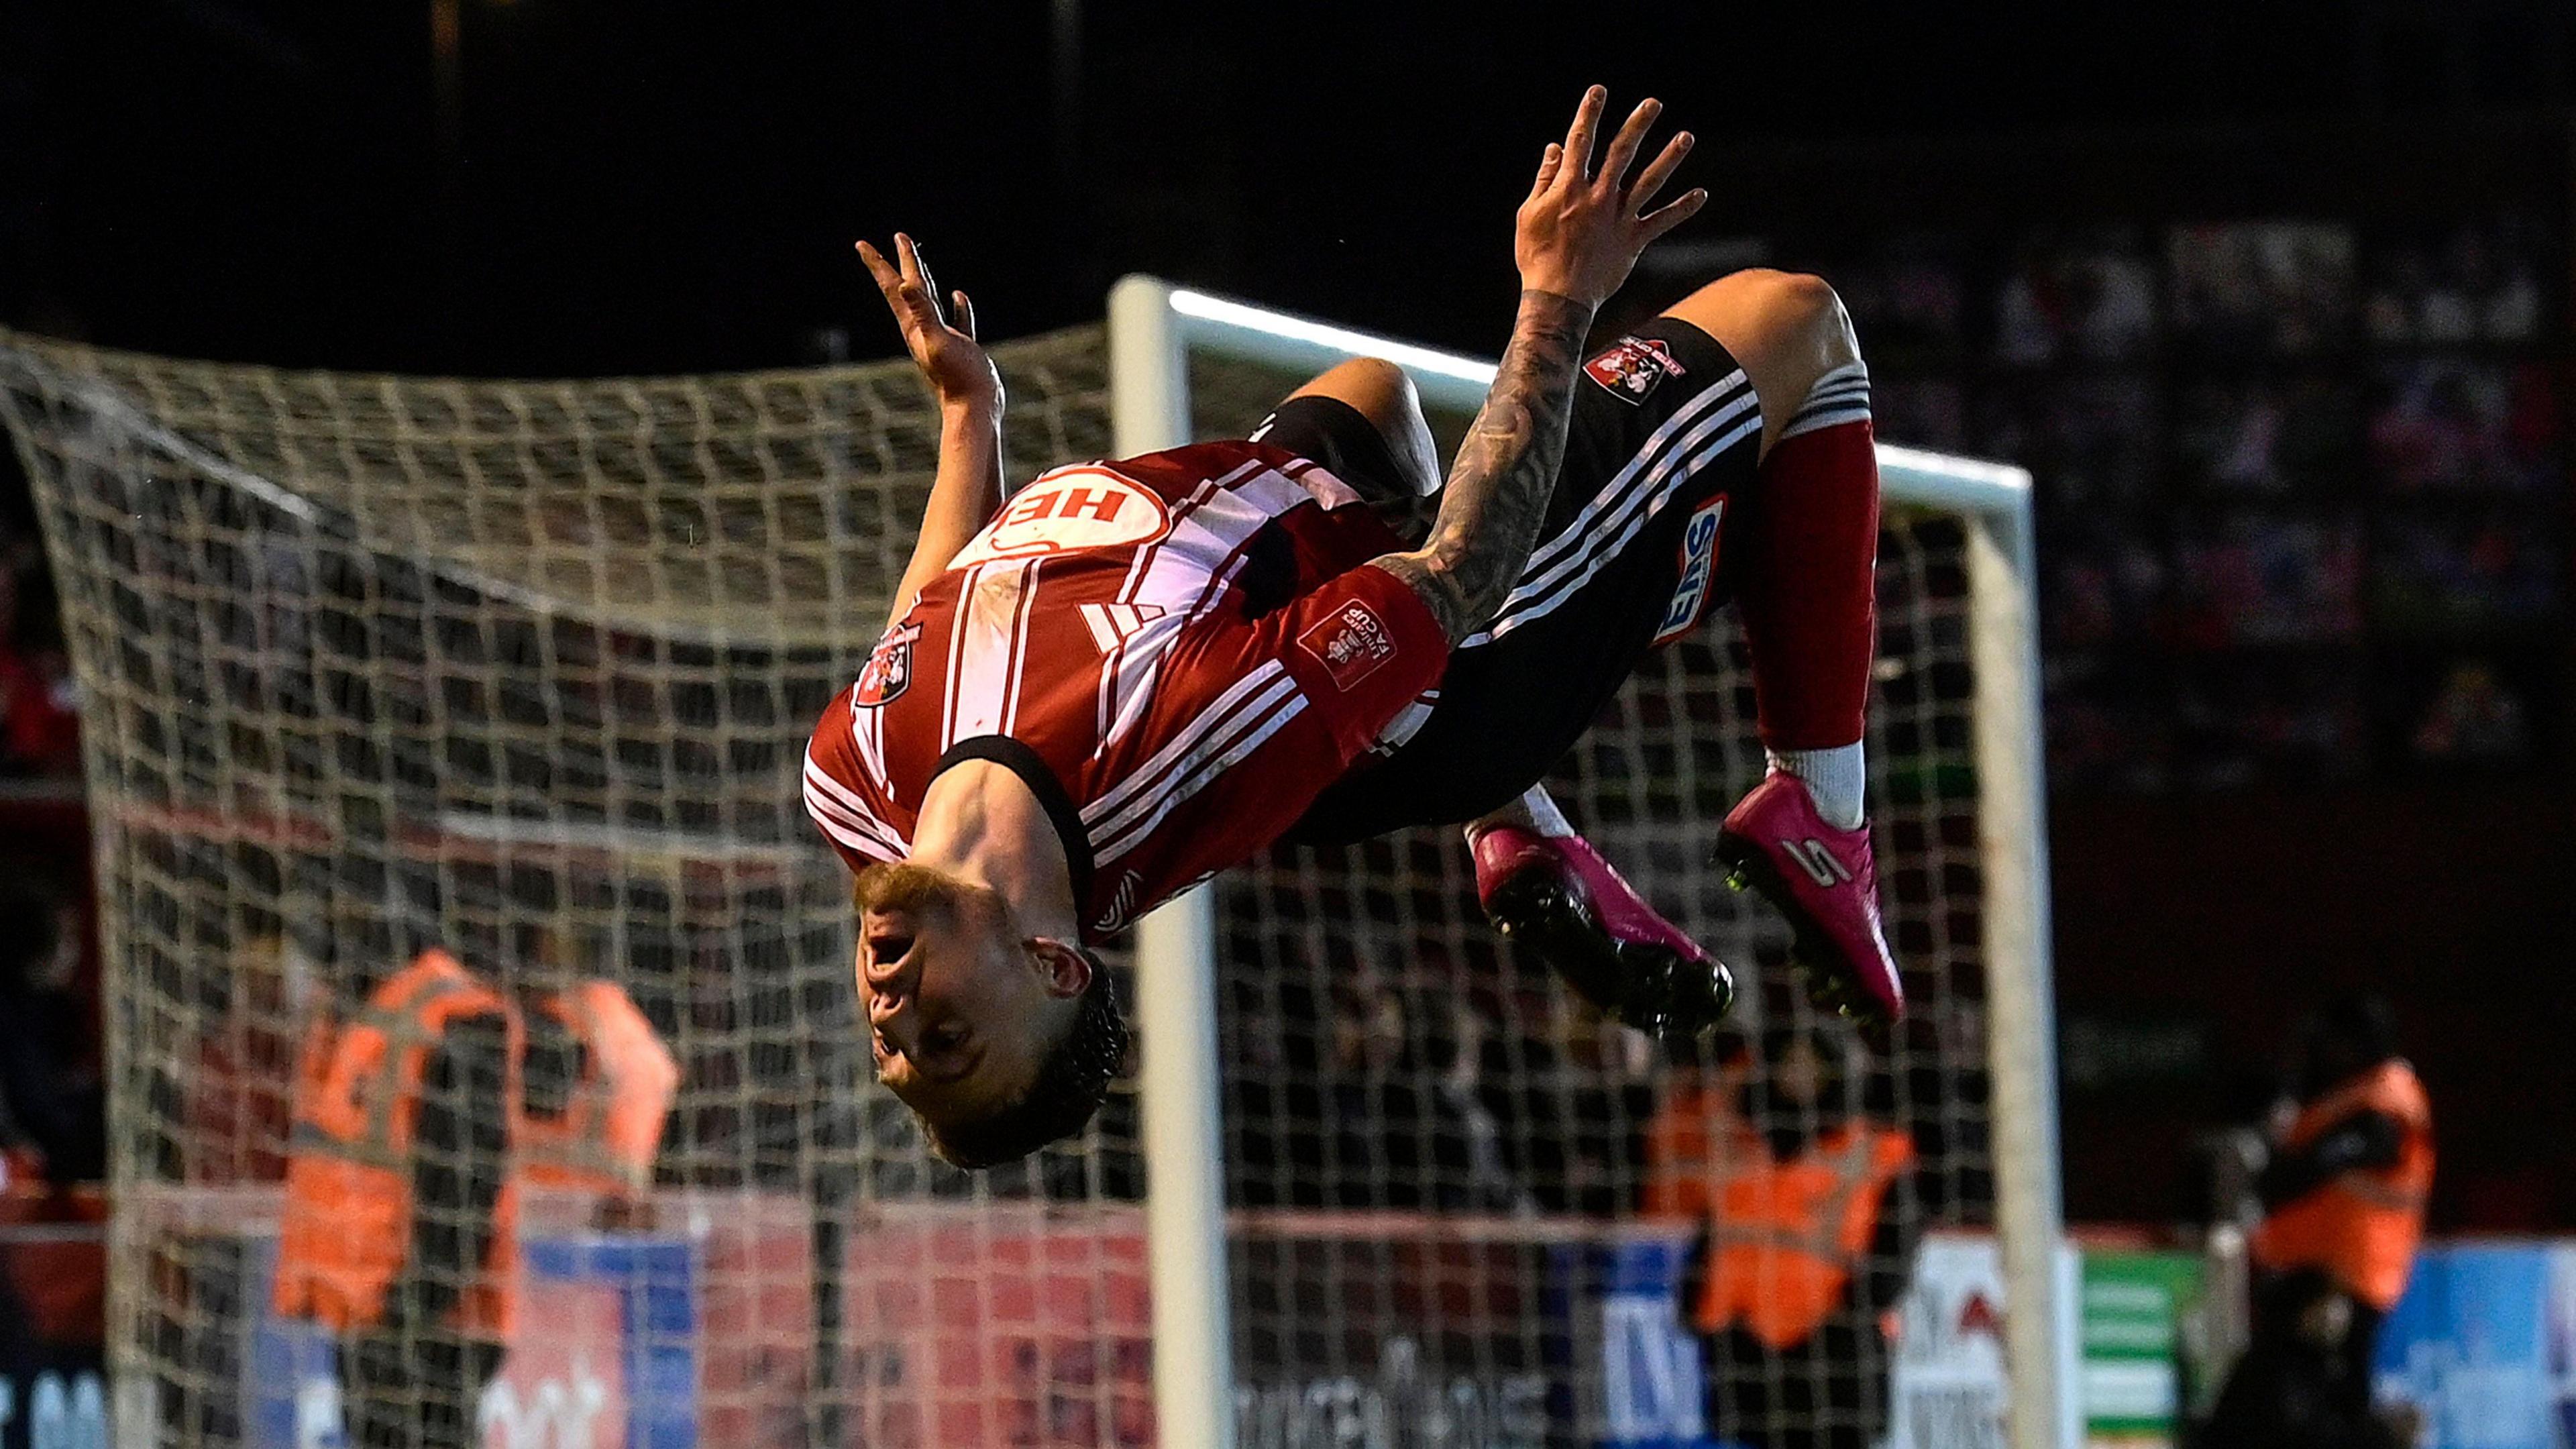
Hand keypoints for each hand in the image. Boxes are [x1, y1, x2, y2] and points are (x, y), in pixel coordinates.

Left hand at [858, 233, 1000, 409]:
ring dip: (925, 280)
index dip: (878, 263)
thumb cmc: (956, 377)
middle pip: (908, 289)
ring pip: (931, 301)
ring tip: (920, 263)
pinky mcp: (961, 347)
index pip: (894, 287)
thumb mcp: (938, 340)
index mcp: (914, 325)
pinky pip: (957, 319)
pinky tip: (958, 296)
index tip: (862, 244)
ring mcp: (942, 338)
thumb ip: (923, 313)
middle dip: (901, 262)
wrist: (974, 407)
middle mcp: (923, 329)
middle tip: (898, 238)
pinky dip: (957, 306)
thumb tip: (907, 284)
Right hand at [1514, 87, 1705, 305]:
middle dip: (1637, 125)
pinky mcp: (1633, 240)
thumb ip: (1544, 179)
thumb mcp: (1529, 214)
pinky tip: (1701, 194)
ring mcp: (1619, 218)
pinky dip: (1682, 208)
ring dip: (1669, 158)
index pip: (1580, 142)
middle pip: (1621, 153)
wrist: (1558, 297)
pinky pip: (1662, 221)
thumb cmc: (1536, 255)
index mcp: (1569, 188)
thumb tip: (1554, 148)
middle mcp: (1598, 197)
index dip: (1588, 114)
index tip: (1598, 91)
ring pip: (1649, 182)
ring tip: (1686, 137)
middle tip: (1653, 103)